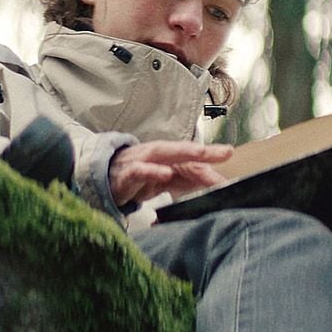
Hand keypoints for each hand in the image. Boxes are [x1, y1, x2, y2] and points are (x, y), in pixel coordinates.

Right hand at [109, 141, 233, 206]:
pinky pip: (139, 171)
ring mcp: (140, 161)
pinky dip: (151, 171)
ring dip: (182, 152)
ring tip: (200, 152)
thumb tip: (210, 180)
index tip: (229, 154)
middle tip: (224, 152)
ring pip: (162, 153)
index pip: (192, 157)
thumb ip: (184, 179)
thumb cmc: (135, 177)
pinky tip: (164, 174)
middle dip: (203, 151)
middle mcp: (155, 154)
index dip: (210, 155)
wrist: (102, 181)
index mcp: (166, 156)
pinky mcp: (126, 174)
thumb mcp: (163, 180)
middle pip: (182, 150)